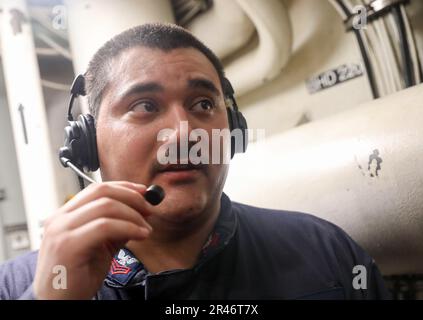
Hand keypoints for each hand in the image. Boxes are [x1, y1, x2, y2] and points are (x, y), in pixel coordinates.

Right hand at [33, 181, 152, 298]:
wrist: (58, 304)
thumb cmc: (76, 277)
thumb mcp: (100, 246)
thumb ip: (116, 227)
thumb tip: (140, 211)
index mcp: (64, 215)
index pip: (97, 189)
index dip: (124, 187)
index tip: (144, 192)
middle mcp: (59, 219)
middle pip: (102, 192)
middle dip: (132, 198)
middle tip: (149, 209)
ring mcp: (61, 231)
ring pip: (106, 206)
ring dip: (133, 215)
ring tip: (146, 229)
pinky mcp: (68, 245)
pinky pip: (105, 226)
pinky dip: (128, 227)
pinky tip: (140, 235)